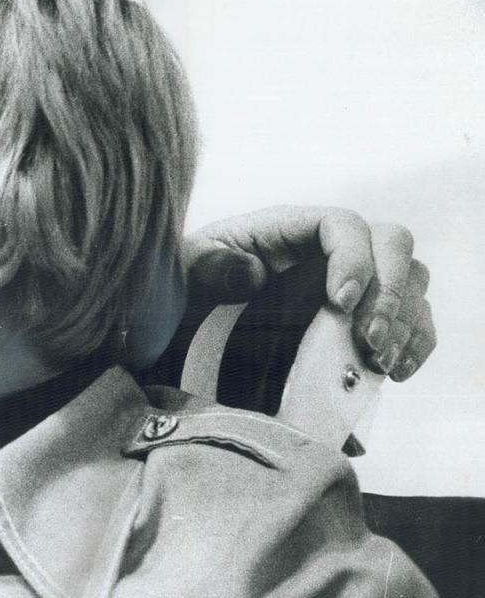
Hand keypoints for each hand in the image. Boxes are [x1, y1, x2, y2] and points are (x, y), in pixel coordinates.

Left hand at [180, 206, 433, 380]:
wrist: (184, 321)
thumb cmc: (188, 285)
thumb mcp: (188, 271)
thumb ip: (212, 267)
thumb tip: (250, 274)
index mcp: (289, 228)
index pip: (343, 225)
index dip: (354, 259)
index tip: (341, 303)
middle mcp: (329, 249)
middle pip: (392, 246)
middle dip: (390, 293)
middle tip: (367, 341)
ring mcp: (351, 282)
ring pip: (411, 282)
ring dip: (404, 323)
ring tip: (378, 362)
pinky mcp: (361, 319)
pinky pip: (410, 321)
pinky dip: (413, 344)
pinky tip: (395, 373)